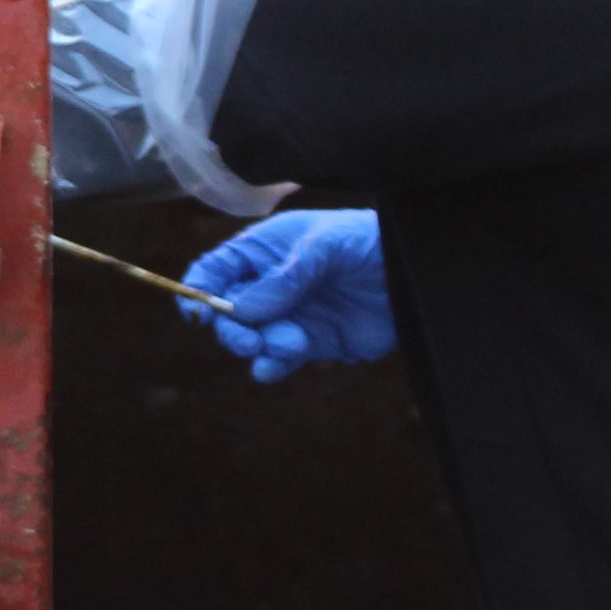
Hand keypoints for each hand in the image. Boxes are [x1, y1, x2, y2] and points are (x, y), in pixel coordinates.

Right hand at [183, 210, 396, 384]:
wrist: (413, 274)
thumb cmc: (365, 242)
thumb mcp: (325, 245)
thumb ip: (286, 275)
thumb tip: (243, 309)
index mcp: (263, 251)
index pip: (216, 270)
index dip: (198, 290)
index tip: (197, 312)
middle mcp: (268, 285)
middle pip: (226, 312)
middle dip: (232, 328)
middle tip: (250, 339)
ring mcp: (288, 315)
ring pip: (251, 339)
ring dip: (260, 346)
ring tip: (292, 342)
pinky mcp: (311, 343)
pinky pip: (277, 360)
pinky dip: (271, 367)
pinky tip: (275, 366)